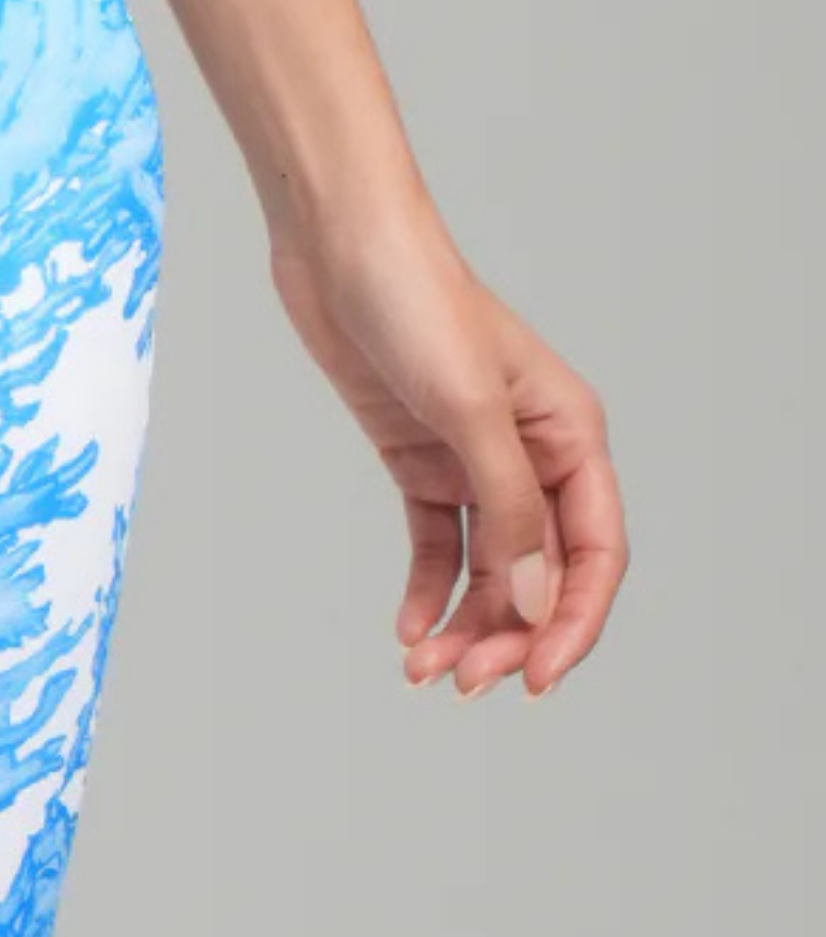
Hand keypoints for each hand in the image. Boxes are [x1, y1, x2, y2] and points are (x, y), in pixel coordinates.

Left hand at [268, 195, 625, 697]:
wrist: (340, 251)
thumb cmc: (415, 306)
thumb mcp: (467, 413)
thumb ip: (506, 509)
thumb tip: (534, 598)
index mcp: (571, 435)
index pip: (595, 552)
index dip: (572, 623)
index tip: (534, 680)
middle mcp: (533, 453)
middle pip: (541, 571)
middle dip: (508, 635)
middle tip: (462, 685)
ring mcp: (475, 460)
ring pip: (489, 568)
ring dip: (465, 625)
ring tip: (423, 671)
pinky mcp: (420, 460)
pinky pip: (438, 545)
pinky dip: (428, 591)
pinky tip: (409, 631)